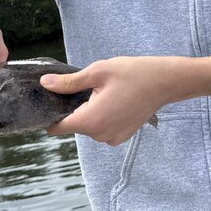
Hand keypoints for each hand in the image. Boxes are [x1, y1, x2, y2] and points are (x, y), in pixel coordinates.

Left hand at [43, 55, 210, 145]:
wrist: (165, 82)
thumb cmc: (133, 74)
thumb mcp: (98, 72)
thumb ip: (69, 82)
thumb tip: (45, 84)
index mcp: (91, 120)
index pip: (57, 127)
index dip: (49, 115)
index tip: (50, 101)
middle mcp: (100, 135)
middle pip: (74, 125)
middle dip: (74, 108)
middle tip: (86, 86)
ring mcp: (112, 138)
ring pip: (88, 126)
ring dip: (89, 111)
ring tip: (104, 92)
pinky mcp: (122, 136)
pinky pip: (102, 128)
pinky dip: (102, 116)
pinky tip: (113, 99)